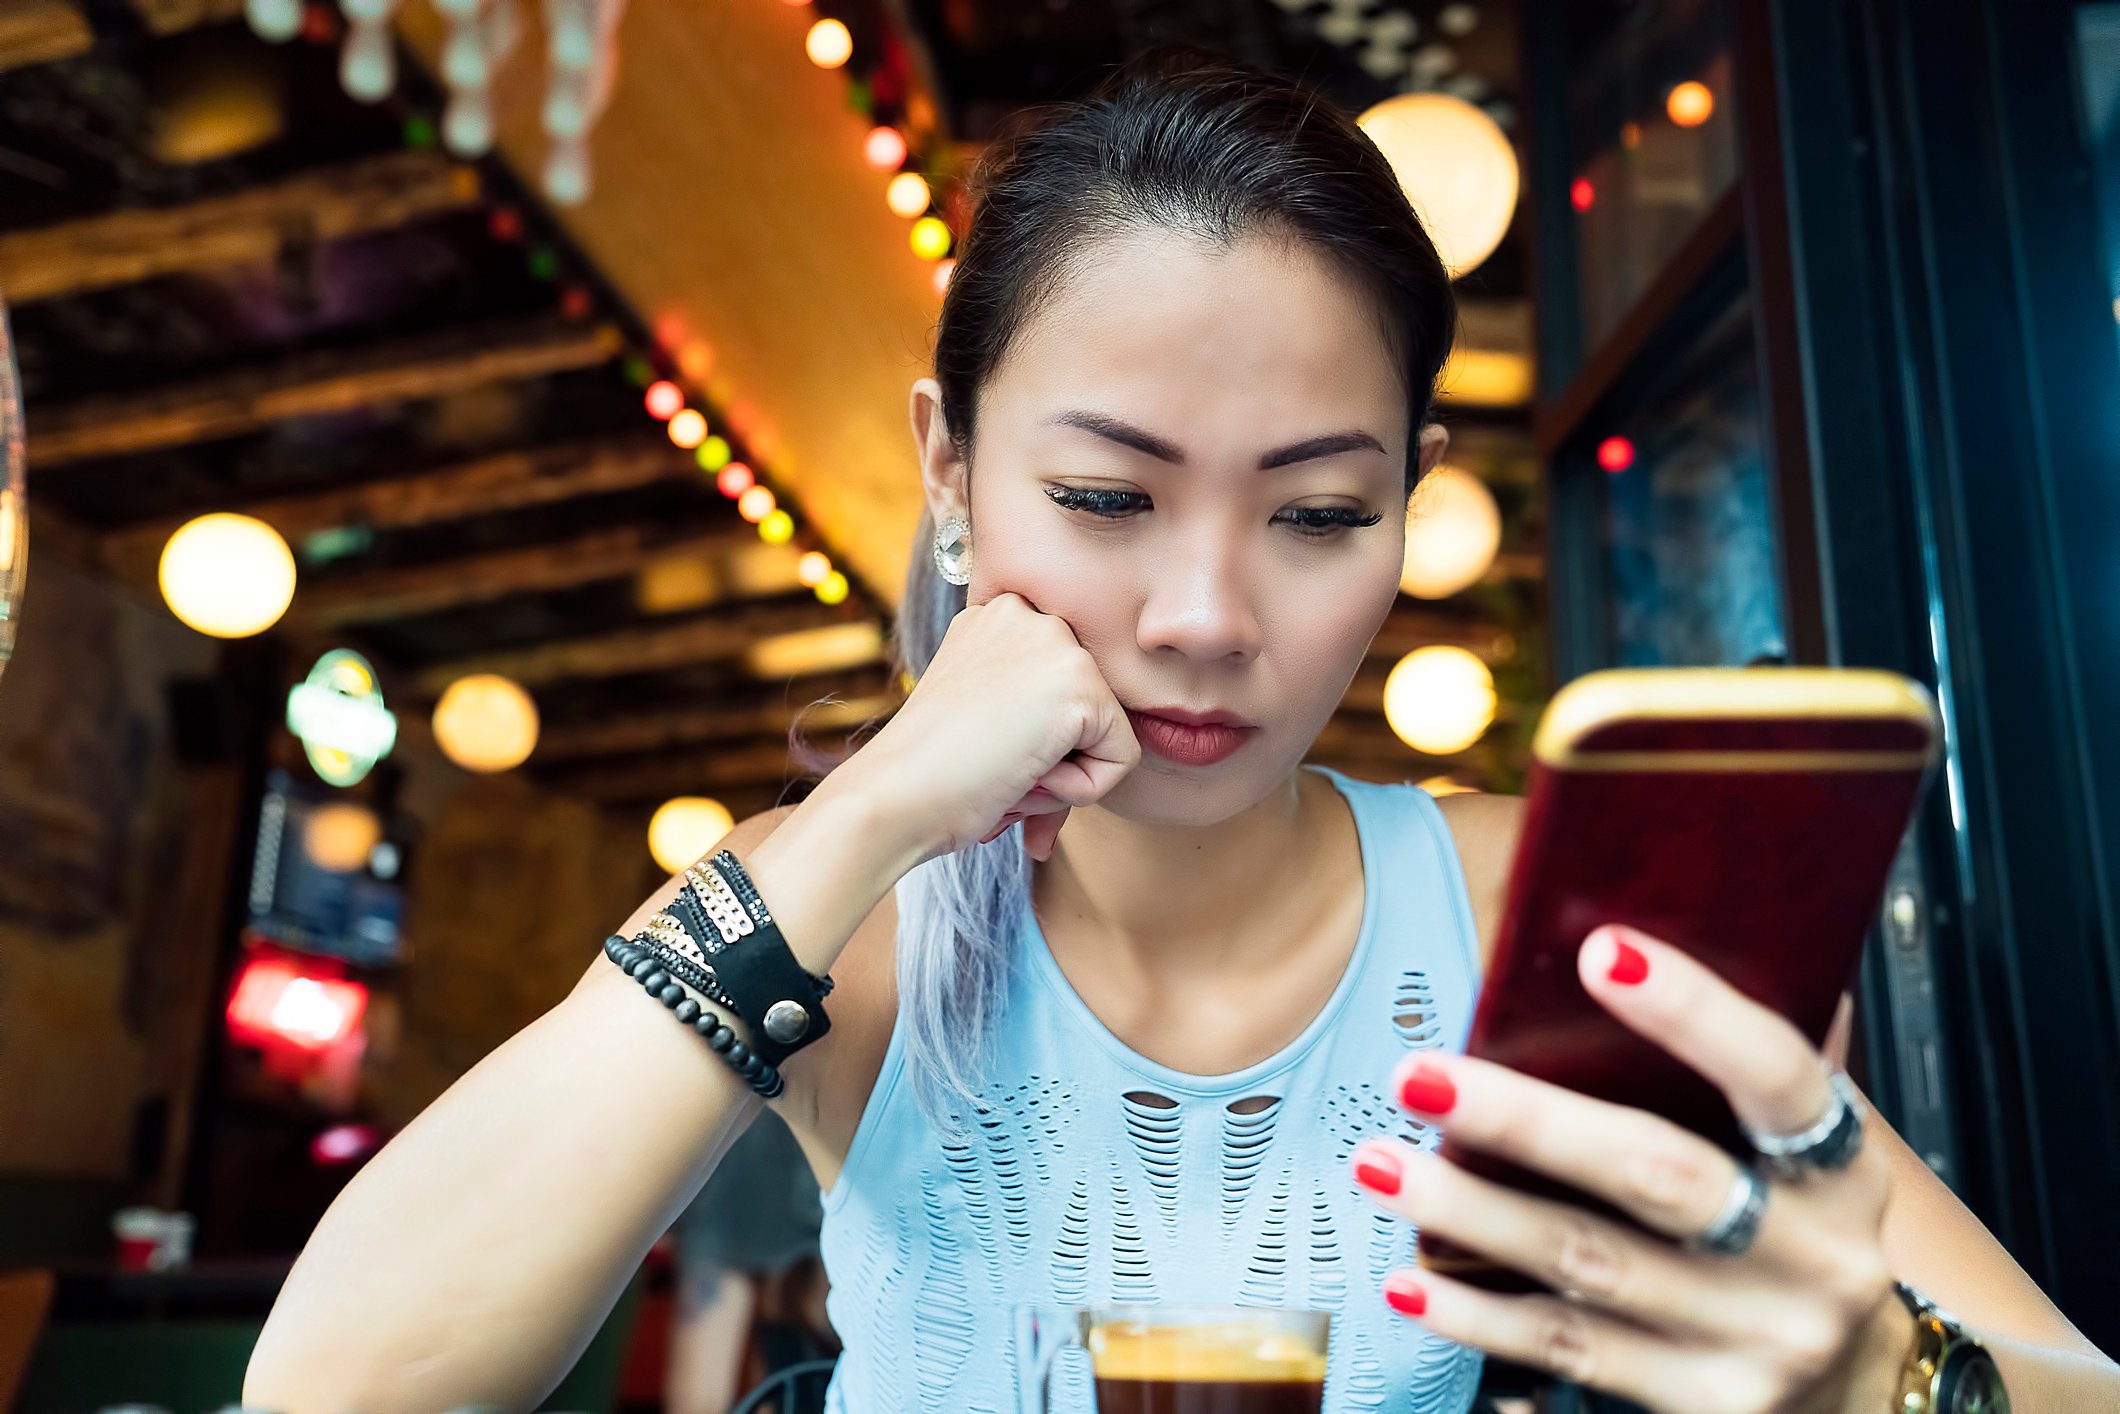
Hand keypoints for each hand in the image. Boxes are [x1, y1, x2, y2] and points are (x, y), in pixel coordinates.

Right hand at [843, 591, 1139, 863]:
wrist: (894, 794)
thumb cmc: (929, 775)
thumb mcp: (984, 723)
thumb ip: (1031, 723)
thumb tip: (1068, 769)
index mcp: (998, 618)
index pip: (1062, 692)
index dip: (1036, 744)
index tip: (986, 759)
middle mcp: (1029, 615)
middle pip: (1090, 709)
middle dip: (1056, 761)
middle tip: (996, 774)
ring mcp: (1057, 643)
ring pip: (1109, 733)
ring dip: (1065, 776)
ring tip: (1005, 771)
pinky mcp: (1080, 684)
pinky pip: (1121, 760)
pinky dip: (1082, 791)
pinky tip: (1024, 775)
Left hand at [1350, 925, 1910, 1413]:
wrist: (1866, 1390)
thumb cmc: (1797, 1230)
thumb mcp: (1808, 1154)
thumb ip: (1743, 1066)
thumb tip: (1638, 937)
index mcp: (1843, 1169)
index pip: (1778, 1075)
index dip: (1696, 1012)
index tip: (1602, 949)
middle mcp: (1812, 1260)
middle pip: (1657, 1177)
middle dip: (1525, 1122)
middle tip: (1417, 1074)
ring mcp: (1759, 1343)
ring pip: (1589, 1267)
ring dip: (1470, 1214)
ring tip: (1379, 1164)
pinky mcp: (1705, 1408)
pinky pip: (1570, 1353)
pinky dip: (1479, 1316)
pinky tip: (1410, 1278)